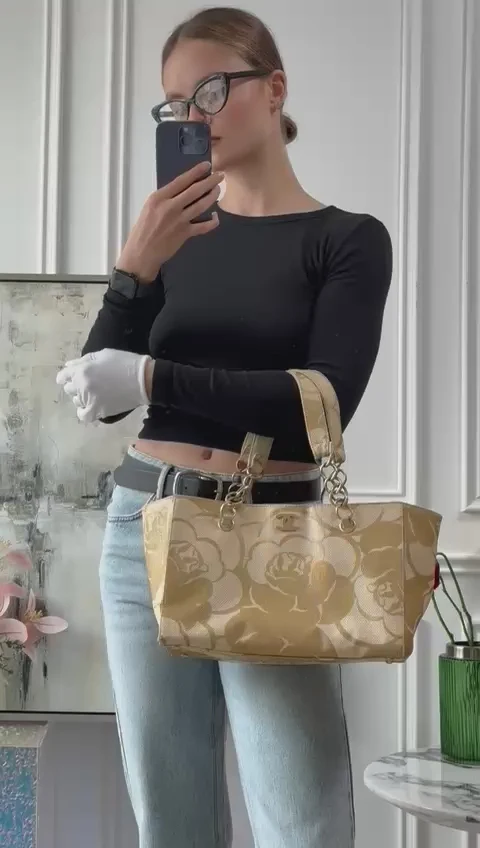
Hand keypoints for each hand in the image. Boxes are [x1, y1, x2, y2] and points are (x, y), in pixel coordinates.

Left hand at [56, 349, 151, 422]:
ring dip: (81, 397)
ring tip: (94, 394)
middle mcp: (82, 386)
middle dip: (75, 385)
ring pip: (76, 401)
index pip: (64, 376)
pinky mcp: (99, 411)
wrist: (144, 380)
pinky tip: (90, 407)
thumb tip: (68, 366)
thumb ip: (83, 361)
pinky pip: (84, 416)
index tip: (69, 377)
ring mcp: (89, 400)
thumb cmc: (125, 362)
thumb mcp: (103, 355)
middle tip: (89, 383)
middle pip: (69, 389)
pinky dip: (84, 412)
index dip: (65, 376)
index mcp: (82, 370)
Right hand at [116, 162, 222, 282]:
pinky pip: (203, 226)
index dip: (196, 172)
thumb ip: (165, 199)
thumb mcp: (150, 207)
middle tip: (220, 176)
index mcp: (159, 198)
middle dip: (210, 181)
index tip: (206, 166)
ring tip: (218, 190)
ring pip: (201, 205)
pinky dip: (212, 222)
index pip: (181, 181)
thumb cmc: (143, 230)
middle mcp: (170, 206)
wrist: (142, 252)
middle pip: (195, 190)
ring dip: (212, 196)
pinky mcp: (185, 233)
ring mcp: (179, 220)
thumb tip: (182, 191)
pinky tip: (216, 217)